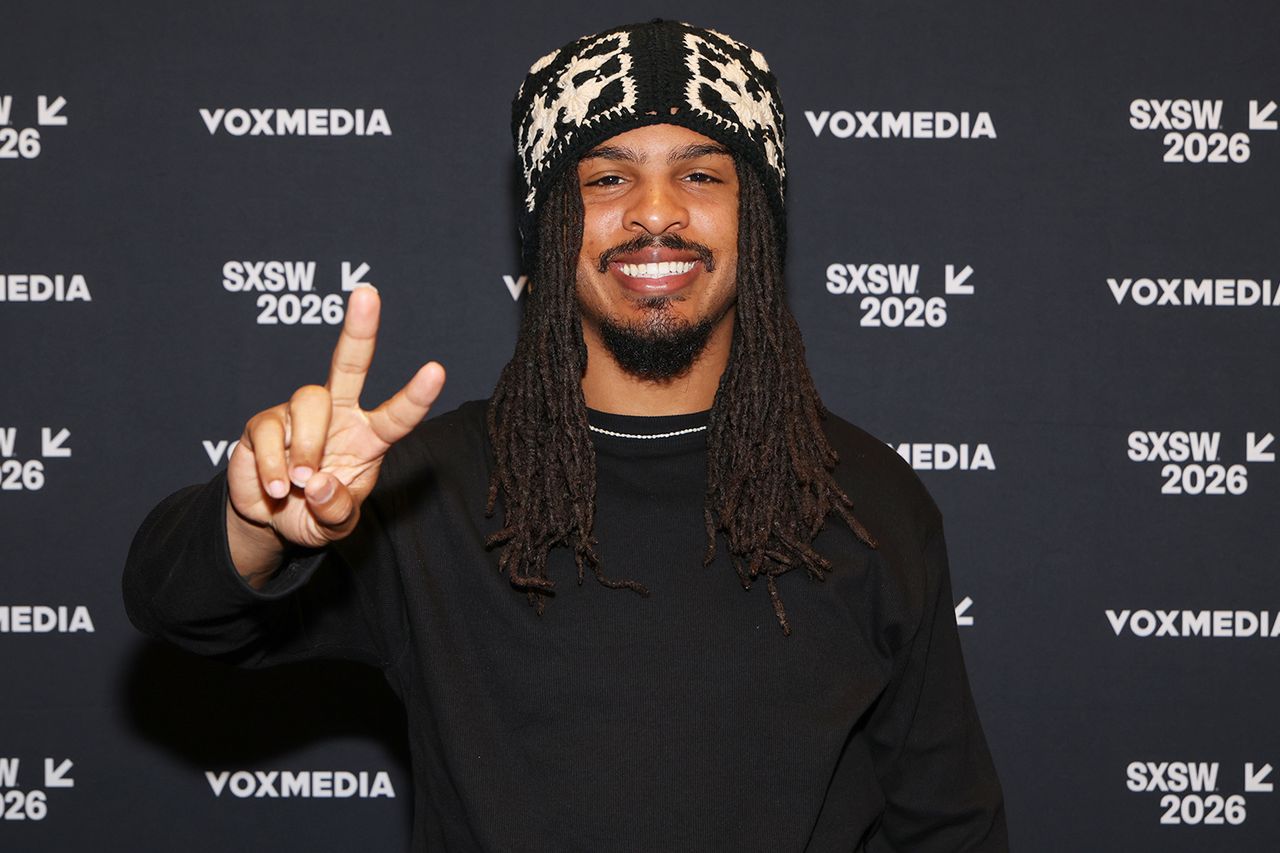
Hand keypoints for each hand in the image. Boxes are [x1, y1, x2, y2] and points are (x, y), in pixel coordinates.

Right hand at [225, 287, 445, 576]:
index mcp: (370, 437)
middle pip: (349, 363)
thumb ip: (336, 511)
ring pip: (309, 402)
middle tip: (368, 293)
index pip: (398, 414)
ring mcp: (299, 415)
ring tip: (298, 484)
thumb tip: (317, 483)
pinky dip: (274, 467)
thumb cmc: (316, 514)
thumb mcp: (335, 526)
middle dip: (359, 329)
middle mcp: (338, 415)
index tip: (436, 371)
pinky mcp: (264, 424)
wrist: (270, 522)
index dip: (416, 395)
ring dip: (307, 447)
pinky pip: (271, 432)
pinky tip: (276, 489)